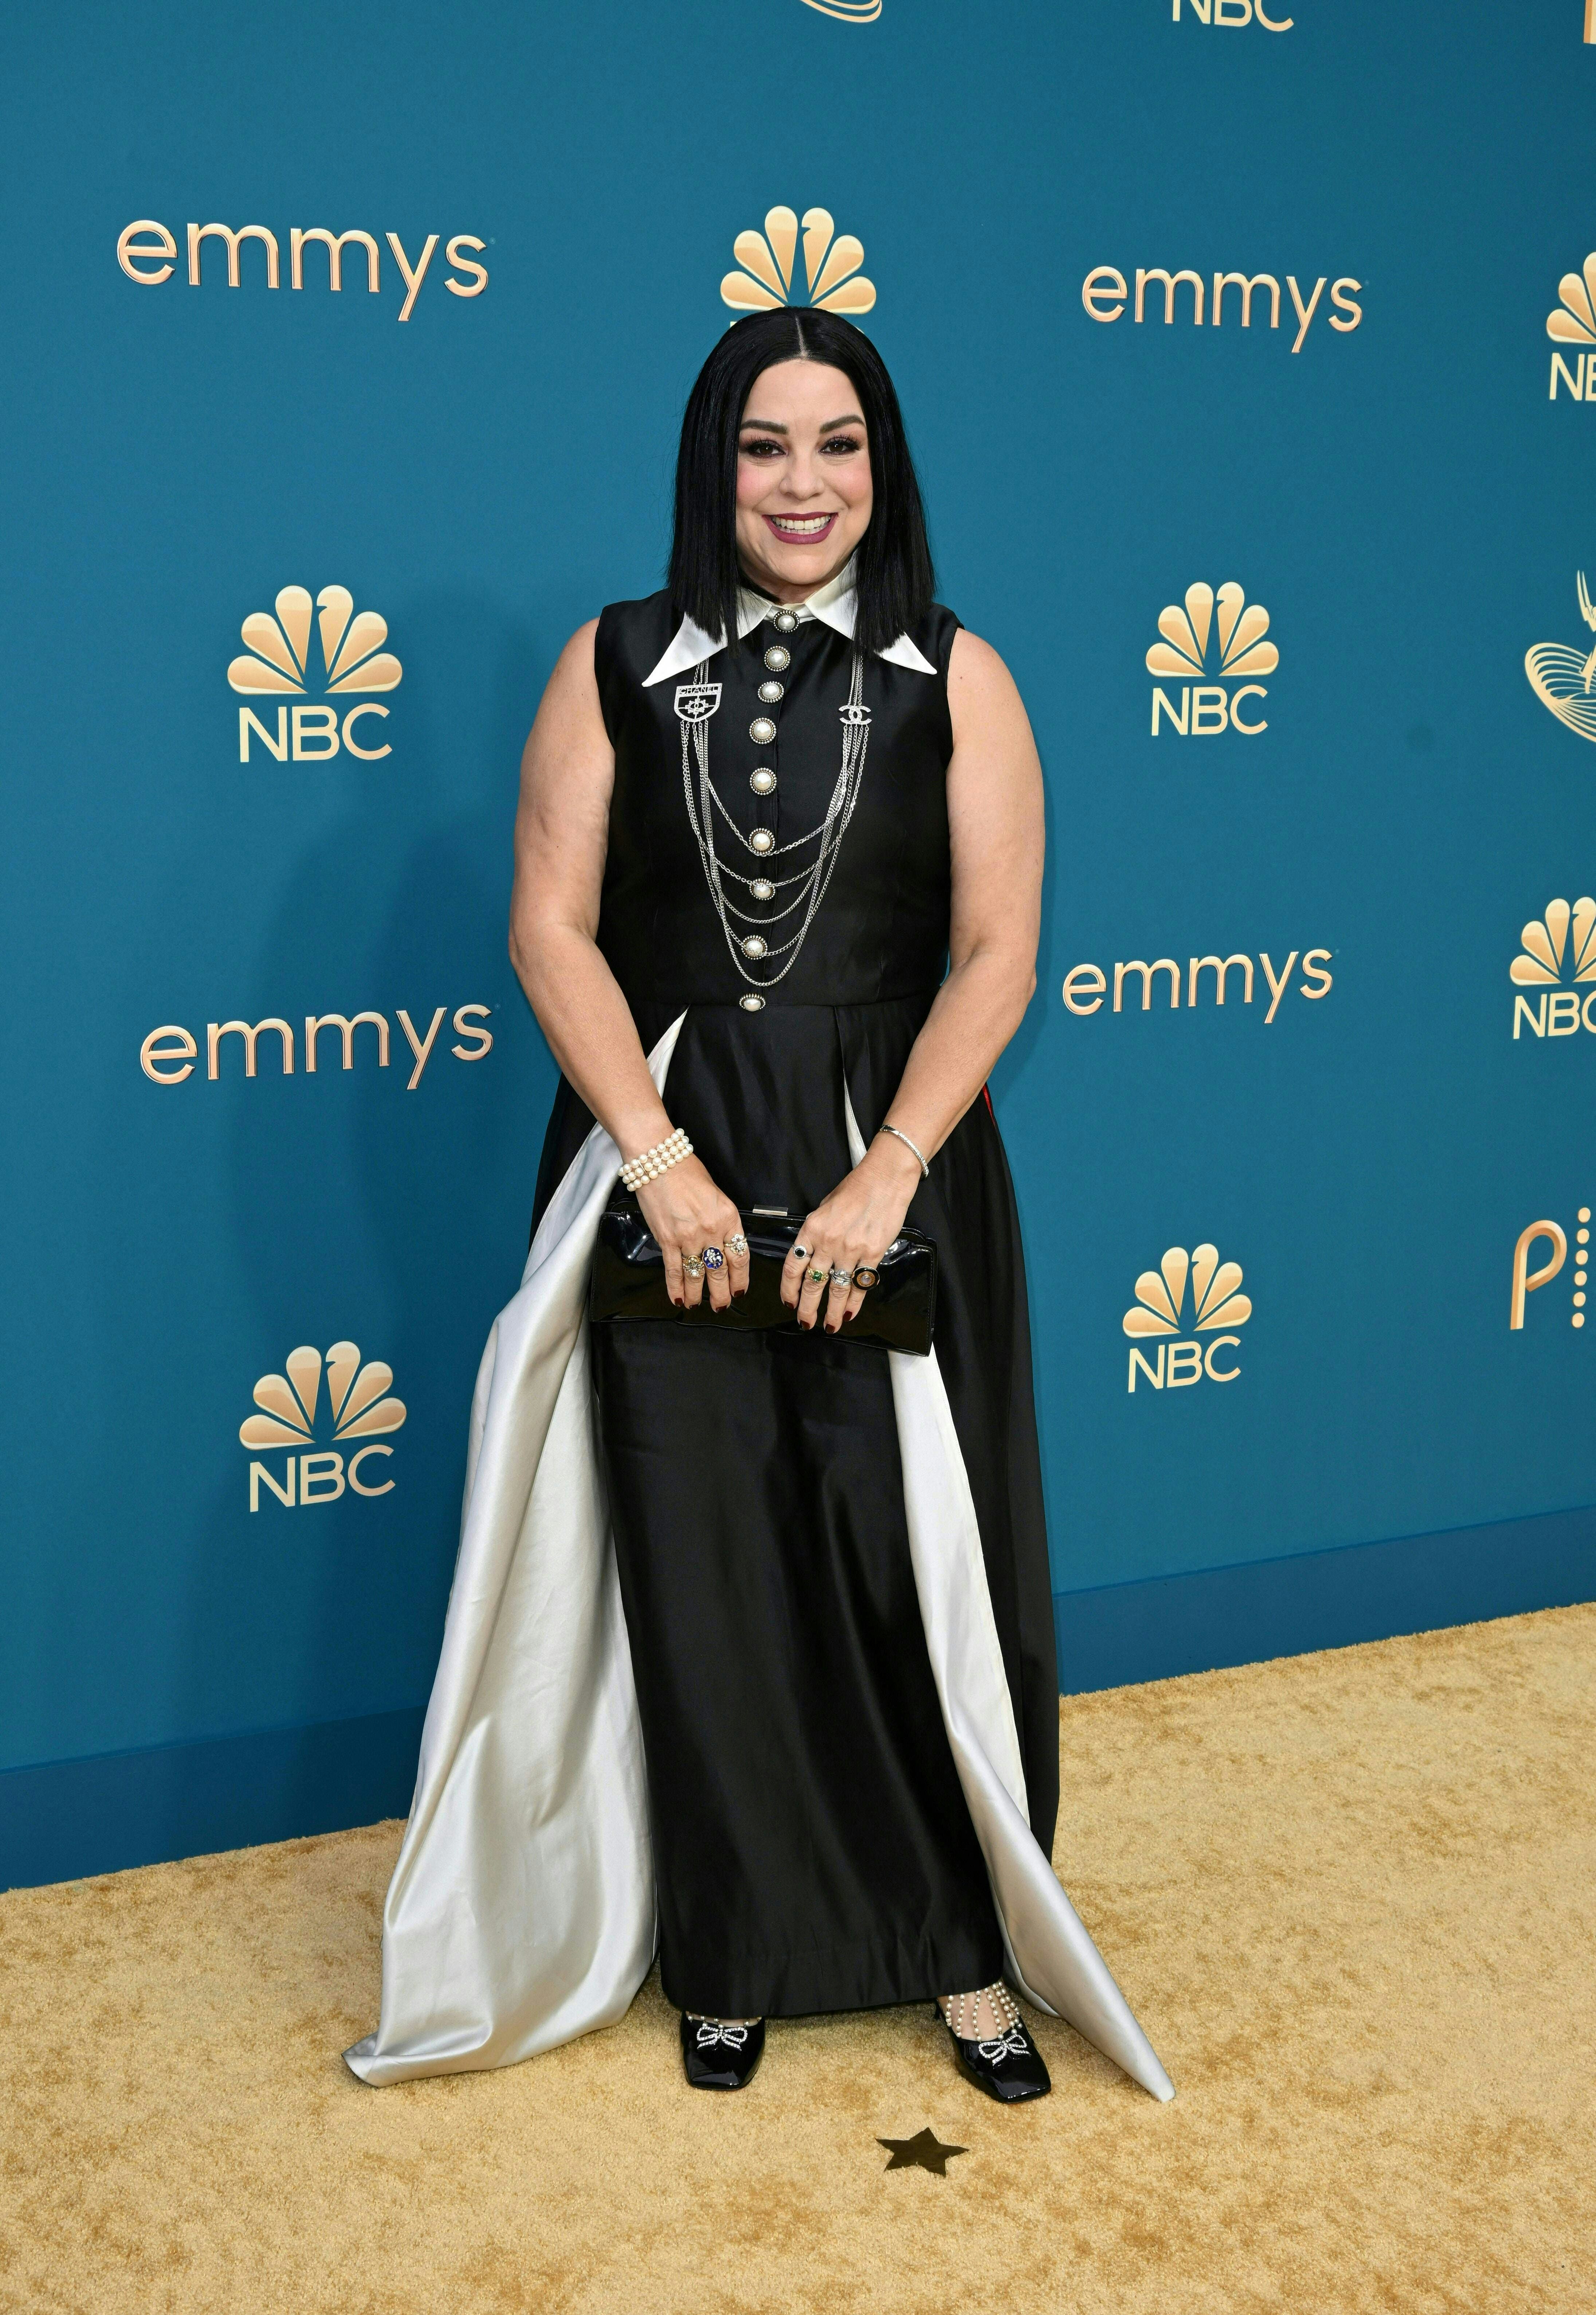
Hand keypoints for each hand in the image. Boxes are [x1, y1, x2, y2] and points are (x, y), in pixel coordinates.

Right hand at [634, 1156, 747, 1311]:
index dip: (741, 1278)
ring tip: (697, 1305)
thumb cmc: (687, 1172)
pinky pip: (673, 1270)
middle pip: (720, 1271)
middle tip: (721, 1306)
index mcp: (728, 1217)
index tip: (739, 1289)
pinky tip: (678, 1299)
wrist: (660, 1161)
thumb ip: (722, 1221)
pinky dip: (676, 1288)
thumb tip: (723, 1245)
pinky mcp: (667, 1239)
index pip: (740, 1256)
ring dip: (697, 1295)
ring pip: (697, 1275)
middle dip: (722, 1294)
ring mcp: (689, 1237)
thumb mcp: (716, 1196)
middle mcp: (711, 1230)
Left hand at [781, 1133, 922, 1332]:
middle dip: (807, 1309)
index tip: (789, 1302)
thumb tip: (810, 1257)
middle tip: (805, 1323)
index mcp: (811, 1229)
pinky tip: (850, 1313)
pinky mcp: (872, 1254)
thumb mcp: (824, 1209)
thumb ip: (815, 1235)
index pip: (793, 1267)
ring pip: (837, 1290)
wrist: (884, 1179)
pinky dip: (855, 1302)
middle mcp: (828, 1242)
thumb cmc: (854, 1190)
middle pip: (812, 1284)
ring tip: (829, 1326)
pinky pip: (861, 1284)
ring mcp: (851, 1250)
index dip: (789, 1289)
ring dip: (832, 1312)